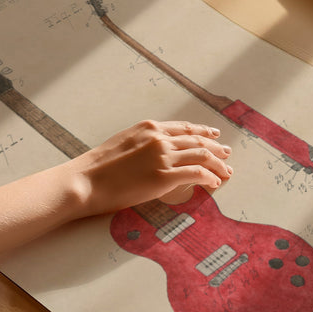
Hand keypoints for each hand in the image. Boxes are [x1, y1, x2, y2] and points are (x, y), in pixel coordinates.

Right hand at [67, 120, 232, 215]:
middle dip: (216, 147)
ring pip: (202, 156)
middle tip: (227, 153)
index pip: (184, 127)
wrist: (85, 181)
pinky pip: (197, 174)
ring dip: (218, 164)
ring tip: (227, 171)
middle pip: (197, 140)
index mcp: (148, 128)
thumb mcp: (121, 144)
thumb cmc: (96, 168)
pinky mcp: (164, 177)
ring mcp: (163, 157)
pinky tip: (215, 183)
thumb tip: (155, 154)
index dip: (202, 132)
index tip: (213, 135)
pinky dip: (210, 178)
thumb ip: (142, 144)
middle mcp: (159, 138)